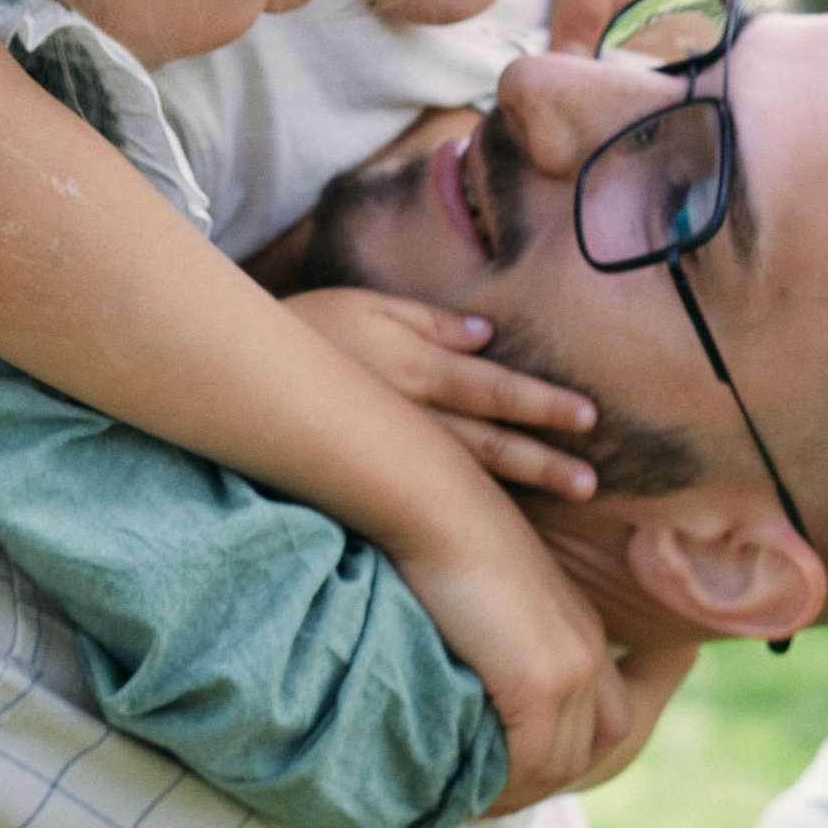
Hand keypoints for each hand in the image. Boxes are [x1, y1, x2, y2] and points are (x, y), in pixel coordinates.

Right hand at [281, 284, 599, 498]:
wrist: (237, 374)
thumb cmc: (305, 329)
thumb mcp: (365, 304)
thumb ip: (428, 320)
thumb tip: (485, 336)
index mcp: (414, 368)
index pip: (491, 390)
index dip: (541, 404)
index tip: (587, 418)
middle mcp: (409, 415)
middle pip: (488, 442)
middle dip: (542, 462)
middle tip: (590, 483)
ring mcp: (388, 452)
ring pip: (465, 473)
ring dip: (518, 485)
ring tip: (568, 496)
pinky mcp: (365, 478)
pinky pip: (424, 493)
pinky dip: (466, 507)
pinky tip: (494, 523)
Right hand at [393, 487, 690, 802]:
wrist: (436, 505)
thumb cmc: (443, 539)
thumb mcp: (491, 594)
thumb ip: (502, 636)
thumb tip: (475, 673)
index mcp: (584, 631)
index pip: (612, 716)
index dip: (576, 752)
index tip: (524, 772)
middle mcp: (591, 652)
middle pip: (598, 748)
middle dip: (554, 780)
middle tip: (498, 797)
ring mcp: (572, 668)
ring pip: (563, 761)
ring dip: (524, 790)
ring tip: (478, 801)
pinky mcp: (540, 682)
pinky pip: (532, 760)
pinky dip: (506, 784)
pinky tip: (471, 791)